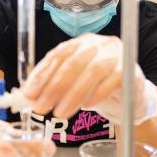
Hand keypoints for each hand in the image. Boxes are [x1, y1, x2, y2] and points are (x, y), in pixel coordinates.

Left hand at [23, 33, 156, 123]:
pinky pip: (112, 80)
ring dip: (73, 95)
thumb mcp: (73, 79)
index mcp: (80, 42)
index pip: (58, 54)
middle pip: (72, 63)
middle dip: (53, 88)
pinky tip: (86, 106)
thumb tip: (27, 94)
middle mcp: (97, 44)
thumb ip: (53, 82)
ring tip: (60, 113)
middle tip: (41, 108)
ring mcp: (114, 54)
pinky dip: (97, 94)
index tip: (29, 93)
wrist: (129, 88)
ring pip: (91, 72)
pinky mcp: (128, 68)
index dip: (42, 74)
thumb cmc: (97, 84)